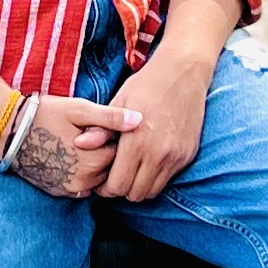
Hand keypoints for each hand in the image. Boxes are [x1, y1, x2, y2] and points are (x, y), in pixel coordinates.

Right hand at [12, 94, 139, 199]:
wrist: (8, 130)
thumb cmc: (45, 114)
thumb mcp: (79, 109)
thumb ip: (110, 118)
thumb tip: (140, 120)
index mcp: (92, 162)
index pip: (120, 154)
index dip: (113, 137)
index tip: (101, 125)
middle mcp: (83, 182)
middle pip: (109, 168)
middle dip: (105, 152)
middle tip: (88, 133)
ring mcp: (70, 189)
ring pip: (96, 178)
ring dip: (94, 164)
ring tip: (79, 143)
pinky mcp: (58, 191)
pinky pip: (81, 186)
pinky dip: (81, 174)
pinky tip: (70, 155)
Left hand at [104, 44, 213, 202]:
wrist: (183, 72)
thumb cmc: (146, 85)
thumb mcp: (118, 102)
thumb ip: (101, 129)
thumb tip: (80, 144)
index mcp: (137, 141)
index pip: (117, 186)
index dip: (106, 187)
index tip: (102, 179)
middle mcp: (158, 154)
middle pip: (134, 194)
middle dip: (122, 189)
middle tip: (115, 176)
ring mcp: (176, 157)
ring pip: (152, 192)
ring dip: (140, 185)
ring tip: (132, 170)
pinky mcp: (188, 155)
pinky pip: (168, 179)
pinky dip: (156, 176)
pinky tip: (148, 160)